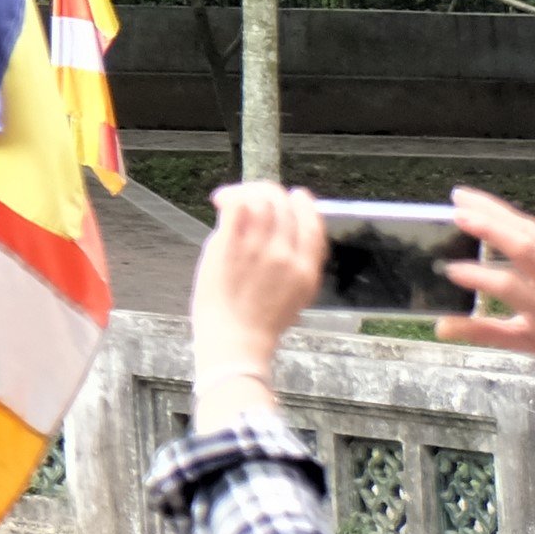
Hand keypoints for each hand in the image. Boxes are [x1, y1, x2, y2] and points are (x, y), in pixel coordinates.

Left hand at [193, 181, 330, 398]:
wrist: (235, 341)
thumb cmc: (260, 323)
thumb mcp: (296, 296)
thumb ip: (297, 264)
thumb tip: (288, 234)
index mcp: (307, 270)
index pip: (314, 224)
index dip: (304, 204)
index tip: (295, 196)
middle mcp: (286, 256)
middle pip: (285, 206)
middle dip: (269, 193)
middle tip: (252, 194)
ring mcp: (258, 249)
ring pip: (260, 200)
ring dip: (247, 192)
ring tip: (232, 197)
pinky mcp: (229, 245)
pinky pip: (236, 206)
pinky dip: (230, 196)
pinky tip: (220, 199)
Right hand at [435, 186, 534, 411]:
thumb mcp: (526, 345)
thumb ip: (483, 333)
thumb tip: (439, 327)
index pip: (508, 286)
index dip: (477, 276)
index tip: (449, 270)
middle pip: (524, 246)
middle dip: (489, 227)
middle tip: (455, 212)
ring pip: (531, 229)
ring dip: (496, 210)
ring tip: (462, 197)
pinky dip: (511, 216)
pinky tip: (489, 207)